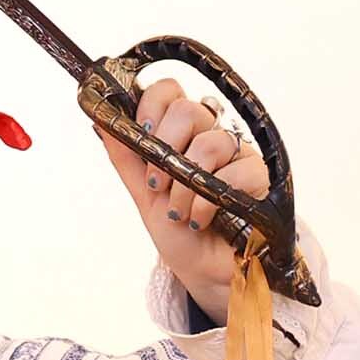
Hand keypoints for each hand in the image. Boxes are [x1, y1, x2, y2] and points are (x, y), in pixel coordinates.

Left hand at [102, 73, 268, 326]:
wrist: (203, 269)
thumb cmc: (177, 230)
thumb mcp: (143, 194)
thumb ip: (125, 156)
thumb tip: (100, 118)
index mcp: (181, 134)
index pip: (169, 91)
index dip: (152, 106)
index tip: (144, 135)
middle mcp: (210, 135)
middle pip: (189, 109)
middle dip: (165, 150)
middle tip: (159, 185)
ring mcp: (236, 153)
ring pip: (209, 144)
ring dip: (185, 187)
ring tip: (181, 212)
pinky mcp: (258, 175)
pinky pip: (236, 171)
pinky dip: (208, 202)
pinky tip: (202, 219)